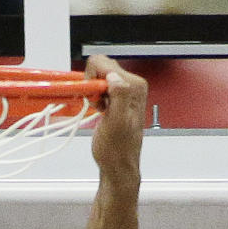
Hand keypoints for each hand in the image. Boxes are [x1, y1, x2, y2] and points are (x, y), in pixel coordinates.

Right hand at [85, 54, 147, 180]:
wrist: (117, 164)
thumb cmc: (117, 149)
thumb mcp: (118, 123)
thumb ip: (119, 96)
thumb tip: (114, 77)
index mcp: (134, 85)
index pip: (104, 64)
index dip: (93, 81)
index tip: (96, 100)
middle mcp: (131, 84)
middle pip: (101, 66)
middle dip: (93, 85)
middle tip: (98, 105)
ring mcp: (123, 89)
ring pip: (98, 75)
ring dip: (93, 92)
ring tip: (100, 109)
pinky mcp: (116, 96)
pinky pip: (99, 85)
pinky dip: (94, 95)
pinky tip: (100, 109)